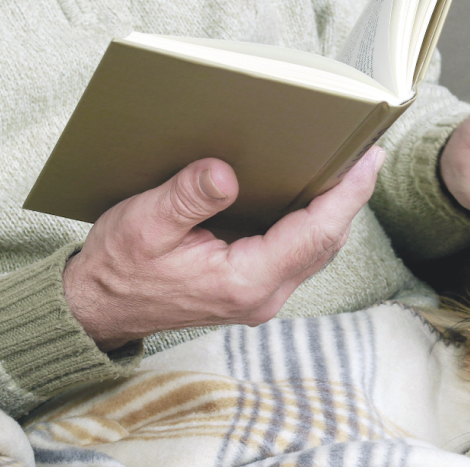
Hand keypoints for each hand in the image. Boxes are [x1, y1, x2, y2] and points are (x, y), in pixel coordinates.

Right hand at [63, 147, 385, 350]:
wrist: (100, 310)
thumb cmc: (120, 268)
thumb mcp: (144, 224)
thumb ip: (188, 199)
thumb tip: (226, 173)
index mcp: (244, 281)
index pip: (314, 234)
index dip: (347, 195)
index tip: (368, 160)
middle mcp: (264, 296)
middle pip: (326, 243)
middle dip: (350, 198)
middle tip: (367, 153)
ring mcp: (263, 297)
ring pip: (317, 251)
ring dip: (335, 211)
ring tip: (350, 168)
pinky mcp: (256, 290)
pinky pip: (299, 255)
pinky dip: (313, 224)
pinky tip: (313, 196)